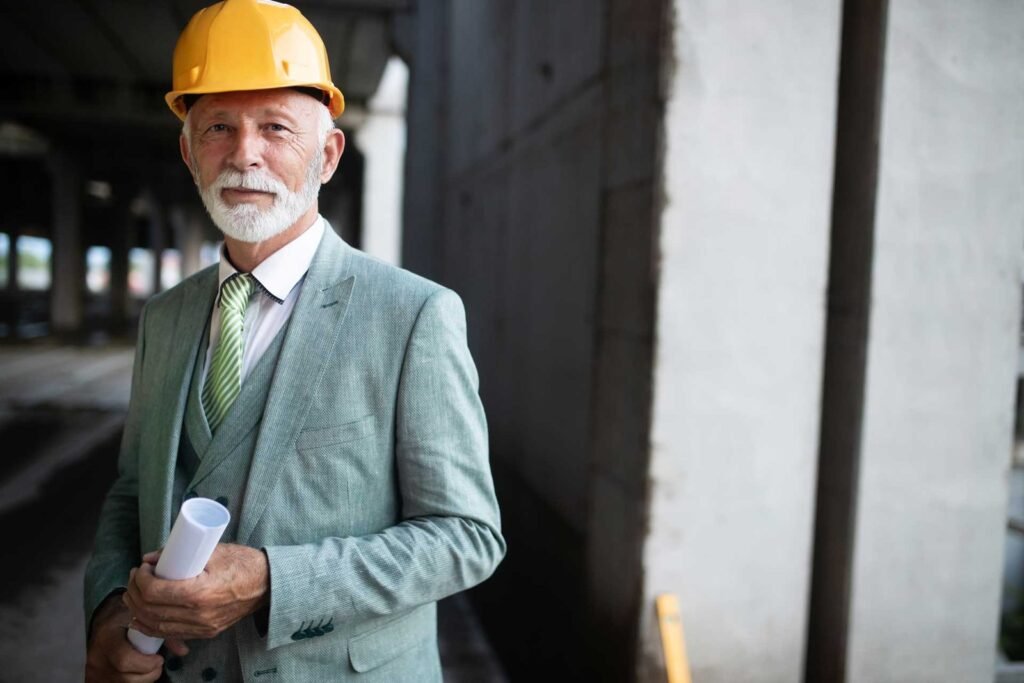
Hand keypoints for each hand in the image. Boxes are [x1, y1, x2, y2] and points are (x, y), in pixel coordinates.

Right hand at [85, 593, 187, 681]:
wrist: (102, 621)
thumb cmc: (124, 616)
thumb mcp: (141, 615)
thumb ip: (162, 631)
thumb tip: (183, 651)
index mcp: (107, 637)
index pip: (125, 660)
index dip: (146, 664)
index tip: (159, 659)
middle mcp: (96, 656)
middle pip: (125, 678)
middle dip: (148, 674)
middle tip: (158, 665)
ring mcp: (94, 670)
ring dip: (142, 680)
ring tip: (148, 667)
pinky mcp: (95, 678)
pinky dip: (132, 680)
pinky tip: (137, 671)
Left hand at [124, 543, 269, 640]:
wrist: (267, 585)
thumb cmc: (243, 564)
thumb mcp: (214, 551)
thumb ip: (181, 554)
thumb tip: (151, 558)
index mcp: (200, 593)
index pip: (155, 591)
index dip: (141, 579)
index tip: (143, 567)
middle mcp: (198, 615)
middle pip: (151, 610)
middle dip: (135, 592)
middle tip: (136, 576)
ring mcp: (201, 627)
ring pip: (156, 625)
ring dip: (138, 610)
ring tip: (136, 592)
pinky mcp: (204, 632)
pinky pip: (169, 634)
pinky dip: (150, 625)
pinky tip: (142, 615)